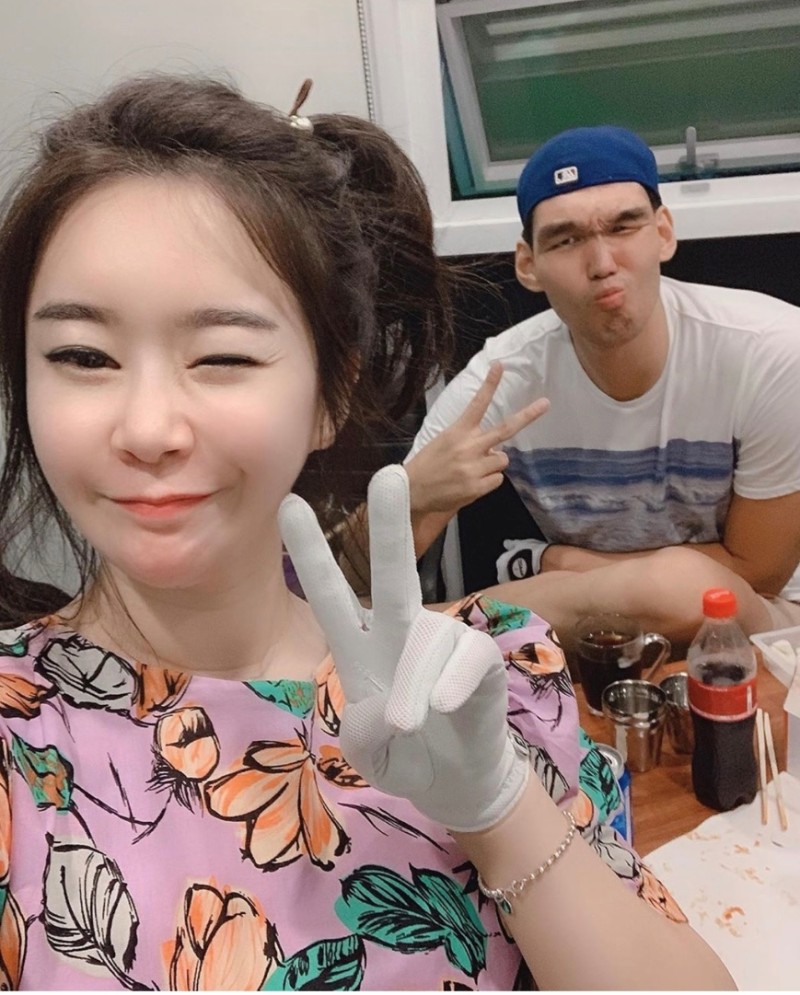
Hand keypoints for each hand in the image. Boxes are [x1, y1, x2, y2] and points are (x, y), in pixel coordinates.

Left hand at [278, 465, 529, 832]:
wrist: (456, 782)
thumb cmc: (404, 755)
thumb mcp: (369, 754)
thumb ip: (365, 733)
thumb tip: (398, 706)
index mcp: (359, 647)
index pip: (331, 595)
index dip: (311, 552)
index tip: (290, 503)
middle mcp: (399, 633)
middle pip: (392, 574)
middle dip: (390, 525)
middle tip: (389, 473)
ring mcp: (441, 643)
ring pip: (424, 642)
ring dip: (411, 688)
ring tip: (409, 726)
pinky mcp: (479, 659)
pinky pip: (465, 659)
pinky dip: (451, 685)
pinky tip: (445, 707)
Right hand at [407, 362, 548, 517]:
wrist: (410, 491)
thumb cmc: (428, 465)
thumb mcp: (443, 441)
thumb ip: (469, 440)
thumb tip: (495, 446)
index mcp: (458, 431)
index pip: (477, 403)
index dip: (490, 384)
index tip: (499, 365)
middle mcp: (469, 446)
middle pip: (506, 429)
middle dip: (528, 415)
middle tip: (545, 403)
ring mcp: (474, 467)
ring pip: (503, 459)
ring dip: (493, 463)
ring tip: (472, 470)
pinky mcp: (476, 487)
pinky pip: (497, 479)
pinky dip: (488, 481)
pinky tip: (470, 483)